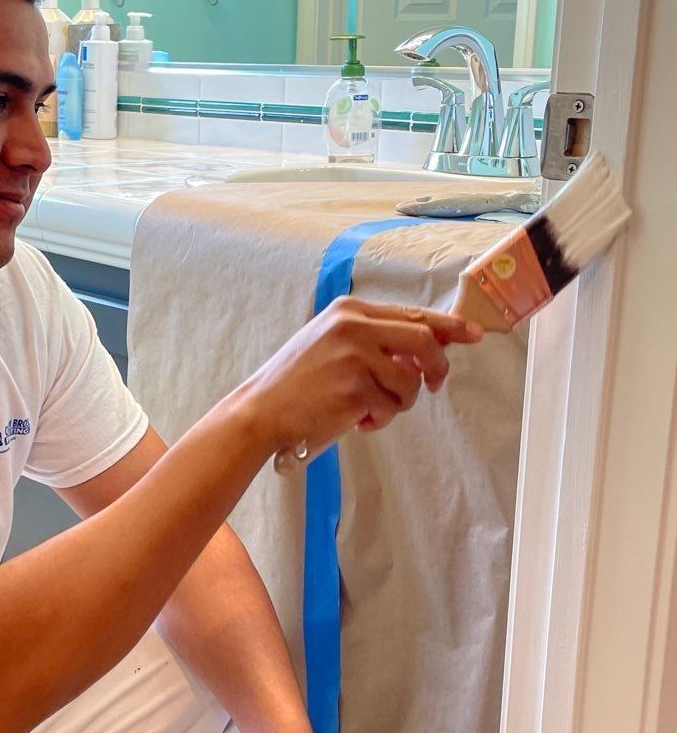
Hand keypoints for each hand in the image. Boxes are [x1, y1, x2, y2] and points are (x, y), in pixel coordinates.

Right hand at [244, 297, 482, 457]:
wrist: (260, 412)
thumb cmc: (296, 384)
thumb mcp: (332, 344)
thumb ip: (374, 339)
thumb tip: (427, 345)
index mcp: (349, 311)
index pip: (412, 313)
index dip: (448, 325)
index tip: (472, 334)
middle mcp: (353, 326)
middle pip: (423, 339)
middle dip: (437, 366)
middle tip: (434, 386)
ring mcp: (354, 356)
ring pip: (410, 380)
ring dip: (399, 402)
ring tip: (371, 409)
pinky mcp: (355, 388)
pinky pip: (391, 407)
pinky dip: (380, 419)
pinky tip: (356, 421)